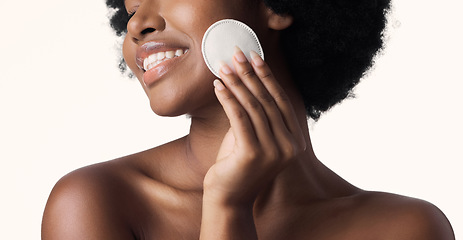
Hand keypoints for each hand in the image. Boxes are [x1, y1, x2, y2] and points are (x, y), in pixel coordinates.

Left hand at [203, 47, 305, 206]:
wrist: (228, 199)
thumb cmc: (237, 166)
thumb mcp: (252, 137)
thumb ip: (256, 116)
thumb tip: (246, 82)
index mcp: (294, 142)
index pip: (281, 101)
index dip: (267, 76)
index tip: (255, 56)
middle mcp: (289, 146)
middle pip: (268, 101)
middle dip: (251, 74)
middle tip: (237, 54)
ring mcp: (273, 151)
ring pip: (253, 107)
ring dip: (237, 83)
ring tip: (223, 67)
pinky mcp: (253, 154)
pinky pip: (239, 118)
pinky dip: (228, 99)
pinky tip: (218, 86)